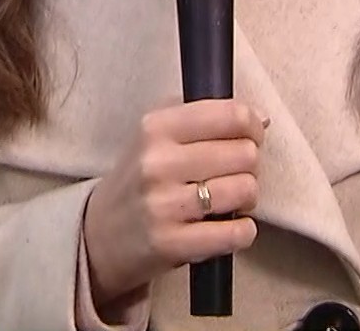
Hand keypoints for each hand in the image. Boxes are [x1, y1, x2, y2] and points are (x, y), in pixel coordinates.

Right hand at [81, 99, 267, 312]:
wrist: (99, 234)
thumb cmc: (139, 179)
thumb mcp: (155, 134)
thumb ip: (202, 117)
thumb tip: (260, 119)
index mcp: (156, 127)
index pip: (231, 116)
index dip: (251, 126)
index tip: (250, 136)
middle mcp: (158, 162)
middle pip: (245, 153)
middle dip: (250, 165)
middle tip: (234, 174)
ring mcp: (163, 204)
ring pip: (245, 190)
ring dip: (248, 198)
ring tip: (230, 200)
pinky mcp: (171, 244)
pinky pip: (236, 232)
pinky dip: (243, 231)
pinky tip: (230, 226)